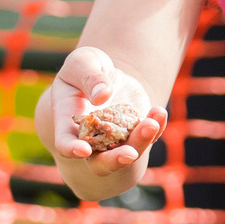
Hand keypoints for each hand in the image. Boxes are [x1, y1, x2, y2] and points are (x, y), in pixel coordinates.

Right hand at [44, 46, 168, 183]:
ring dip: (141, 142)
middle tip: (129, 153)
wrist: (107, 73)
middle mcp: (91, 138)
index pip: (65, 143)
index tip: (83, 150)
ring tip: (152, 123)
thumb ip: (89, 77)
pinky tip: (159, 112)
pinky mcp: (136, 132)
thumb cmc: (87, 67)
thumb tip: (102, 96)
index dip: (71, 149)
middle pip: (100, 162)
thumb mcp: (83, 62)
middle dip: (115, 160)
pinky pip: (148, 137)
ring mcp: (115, 139)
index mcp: (68, 122)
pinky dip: (156, 128)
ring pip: (129, 152)